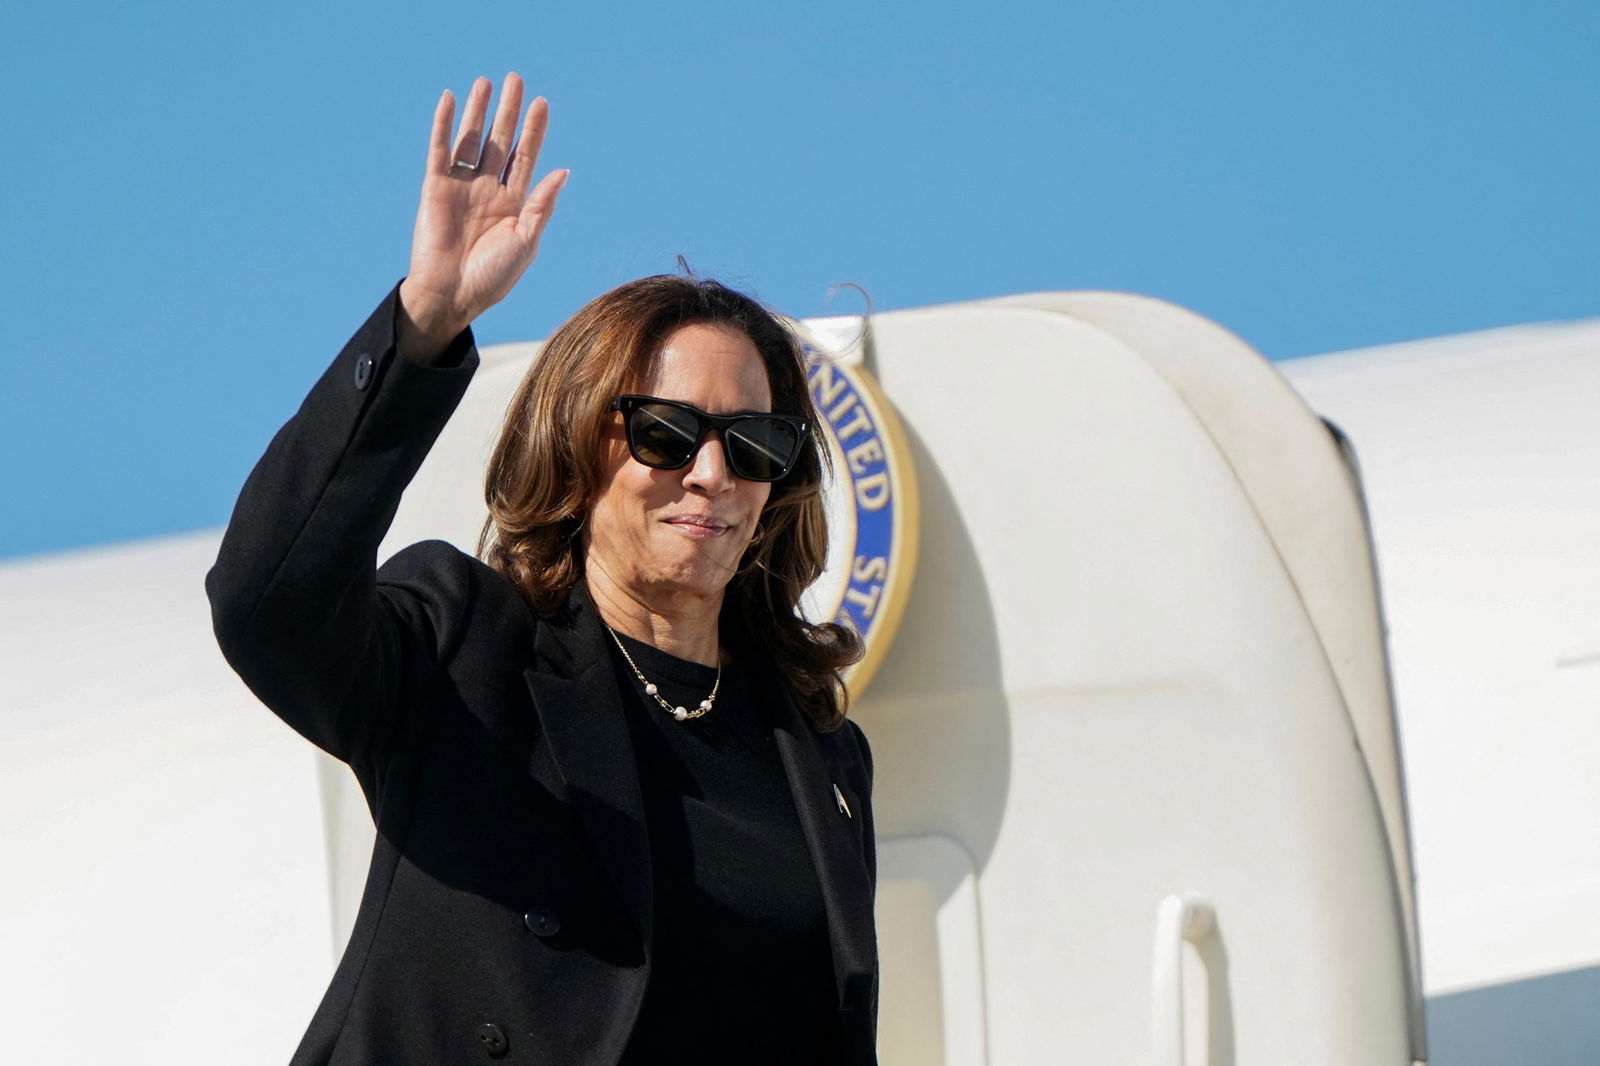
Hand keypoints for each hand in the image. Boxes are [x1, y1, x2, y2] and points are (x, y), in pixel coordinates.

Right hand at [398, 73, 568, 363]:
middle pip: (500, 141)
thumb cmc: (493, 277)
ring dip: (477, 111)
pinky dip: (444, 125)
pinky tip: (450, 99)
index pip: (525, 157)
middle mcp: (488, 190)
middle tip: (516, 79)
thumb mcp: (526, 241)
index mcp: (514, 204)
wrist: (453, 295)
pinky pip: (440, 150)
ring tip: (486, 83)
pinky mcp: (435, 188)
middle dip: (509, 111)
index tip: (542, 103)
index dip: (534, 130)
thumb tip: (563, 171)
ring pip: (471, 140)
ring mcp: (461, 187)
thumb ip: (541, 205)